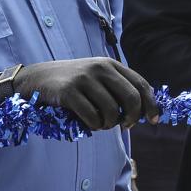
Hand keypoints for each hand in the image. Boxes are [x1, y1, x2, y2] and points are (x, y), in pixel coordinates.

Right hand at [7, 58, 159, 130]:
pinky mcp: (69, 92)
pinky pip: (92, 117)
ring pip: (112, 111)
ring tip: (102, 124)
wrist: (37, 79)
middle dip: (133, 117)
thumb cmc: (72, 83)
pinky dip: (94, 126)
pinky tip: (90, 124)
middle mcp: (100, 68)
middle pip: (131, 98)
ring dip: (110, 124)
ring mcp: (84, 79)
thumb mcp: (97, 78)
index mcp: (111, 64)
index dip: (151, 104)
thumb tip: (143, 111)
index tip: (153, 120)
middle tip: (126, 126)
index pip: (141, 84)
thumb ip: (118, 88)